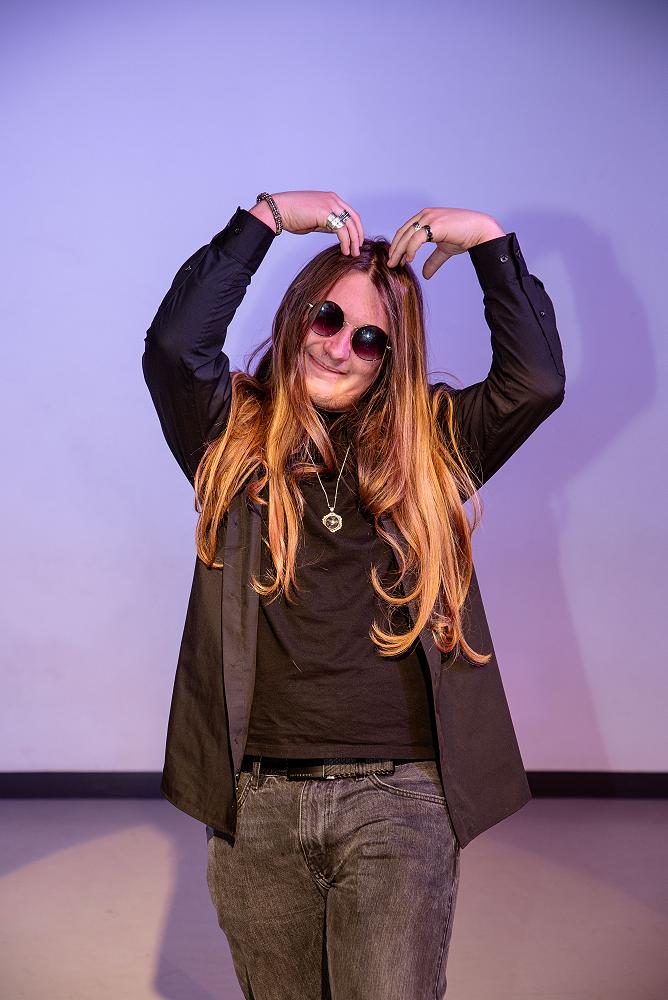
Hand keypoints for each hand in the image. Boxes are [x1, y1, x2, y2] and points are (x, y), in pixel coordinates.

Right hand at [250, 191, 363, 255]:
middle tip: (358, 249)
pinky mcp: (326, 213)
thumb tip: (335, 232)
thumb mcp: (314, 219)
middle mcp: (333, 200)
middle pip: (354, 218)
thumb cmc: (292, 215)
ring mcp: (330, 204)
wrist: (278, 210)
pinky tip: (344, 250)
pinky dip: (345, 242)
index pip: (350, 213)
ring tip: (353, 253)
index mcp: (331, 199)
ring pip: (350, 225)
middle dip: (358, 235)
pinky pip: (341, 230)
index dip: (356, 228)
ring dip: (353, 241)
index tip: (355, 241)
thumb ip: (326, 223)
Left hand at [386, 208, 505, 278]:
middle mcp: (426, 214)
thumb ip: (432, 260)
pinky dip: (410, 250)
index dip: (398, 245)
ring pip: (407, 236)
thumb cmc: (464, 237)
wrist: (480, 231)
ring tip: (396, 265)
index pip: (405, 230)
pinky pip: (416, 239)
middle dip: (395, 249)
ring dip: (399, 252)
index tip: (396, 260)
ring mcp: (430, 218)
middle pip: (403, 233)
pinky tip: (409, 260)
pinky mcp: (435, 224)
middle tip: (390, 264)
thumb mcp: (444, 250)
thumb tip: (425, 275)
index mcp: (426, 216)